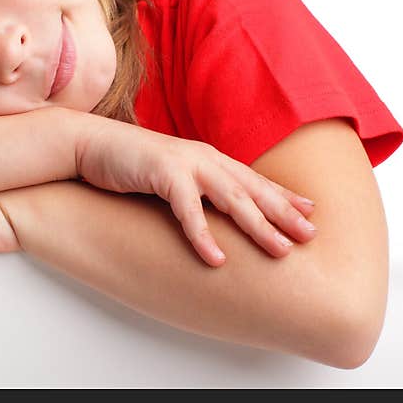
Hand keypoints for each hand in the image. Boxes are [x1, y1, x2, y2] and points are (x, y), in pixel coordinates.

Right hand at [76, 117, 316, 266]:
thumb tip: (214, 209)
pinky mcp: (163, 173)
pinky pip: (187, 210)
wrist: (91, 144)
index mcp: (207, 159)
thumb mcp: (171, 174)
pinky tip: (217, 259)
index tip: (310, 213)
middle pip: (252, 189)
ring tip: (280, 251)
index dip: (282, 196)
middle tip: (310, 236)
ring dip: (258, 225)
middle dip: (283, 213)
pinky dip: (203, 235)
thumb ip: (195, 187)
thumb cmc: (130, 163)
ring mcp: (185, 163)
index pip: (253, 179)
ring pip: (231, 198)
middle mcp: (203, 158)